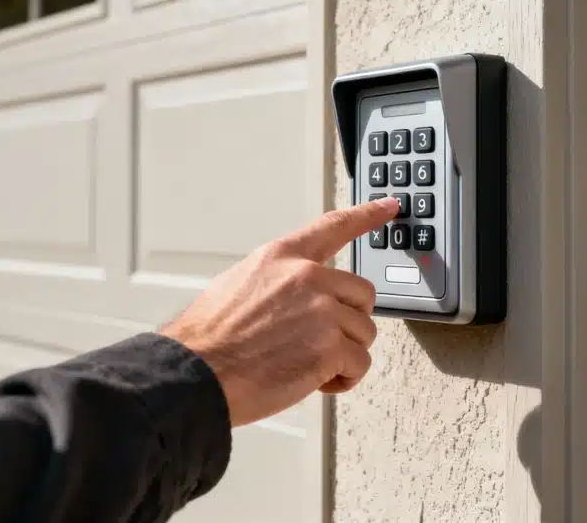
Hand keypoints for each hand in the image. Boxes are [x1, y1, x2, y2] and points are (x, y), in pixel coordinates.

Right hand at [158, 197, 399, 426]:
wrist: (195, 374)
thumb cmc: (209, 339)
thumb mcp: (239, 285)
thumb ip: (279, 282)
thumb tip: (298, 298)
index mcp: (282, 257)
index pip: (333, 227)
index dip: (367, 215)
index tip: (390, 206)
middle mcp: (307, 277)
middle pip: (362, 294)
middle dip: (347, 321)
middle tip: (317, 342)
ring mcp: (322, 311)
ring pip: (364, 332)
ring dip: (343, 354)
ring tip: (306, 365)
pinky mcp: (330, 347)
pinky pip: (360, 363)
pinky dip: (343, 378)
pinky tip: (315, 381)